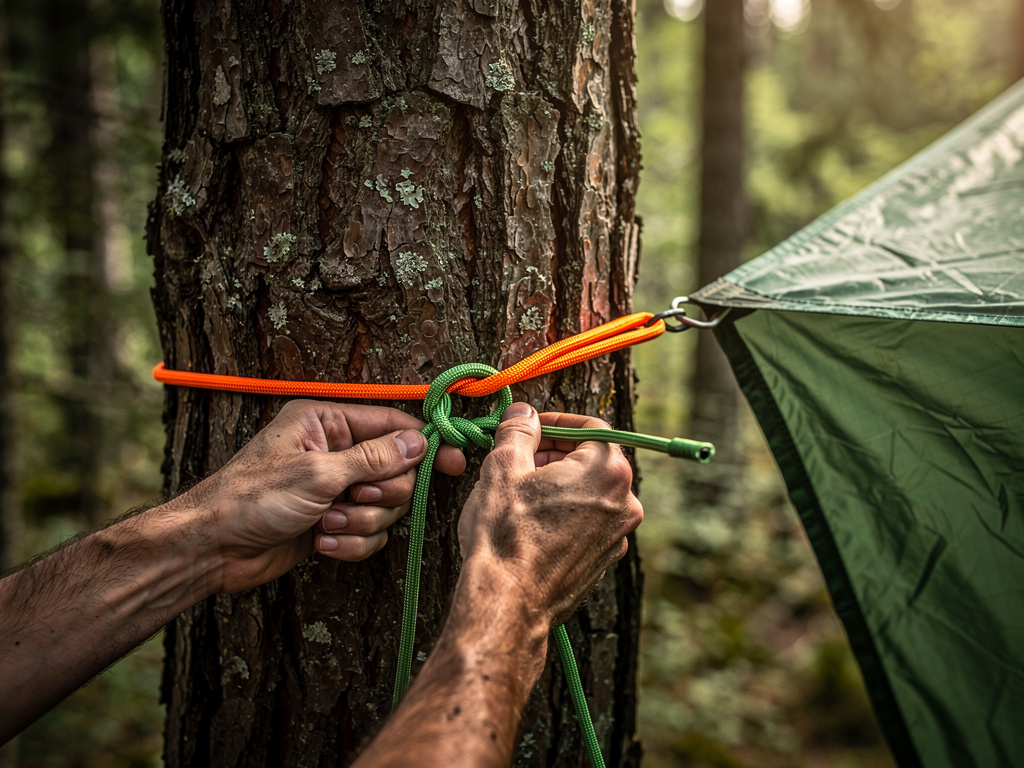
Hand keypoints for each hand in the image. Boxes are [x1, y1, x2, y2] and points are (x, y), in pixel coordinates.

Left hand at [173, 399, 465, 593]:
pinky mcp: (333, 520)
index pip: (393, 425)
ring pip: (386, 505)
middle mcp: (335, 450)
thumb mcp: (318, 473)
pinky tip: (321, 542)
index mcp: (327, 422)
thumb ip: (374, 458)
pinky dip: (351, 541)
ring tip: (326, 523)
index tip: (455, 461)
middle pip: (397, 470)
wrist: (213, 549)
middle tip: (353, 499)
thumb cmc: (253, 499)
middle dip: (380, 494)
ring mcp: (335, 487)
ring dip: (361, 520)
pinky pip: (369, 531)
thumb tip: (419, 441)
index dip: (426, 443)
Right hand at [457, 403, 642, 626]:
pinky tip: (531, 523)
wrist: (507, 603)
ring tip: (520, 492)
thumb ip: (518, 431)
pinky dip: (565, 513)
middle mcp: (625, 502)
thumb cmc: (506, 534)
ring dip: (559, 484)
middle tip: (520, 458)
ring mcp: (617, 536)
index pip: (591, 426)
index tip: (530, 428)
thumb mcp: (503, 468)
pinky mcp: (604, 561)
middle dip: (556, 453)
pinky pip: (588, 522)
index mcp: (608, 471)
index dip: (556, 421)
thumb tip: (524, 413)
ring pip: (590, 493)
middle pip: (593, 460)